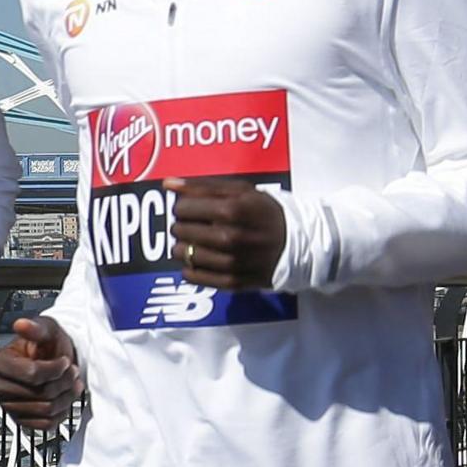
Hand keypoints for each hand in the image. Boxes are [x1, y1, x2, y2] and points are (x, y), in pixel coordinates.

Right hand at [0, 316, 82, 430]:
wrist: (54, 360)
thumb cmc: (48, 344)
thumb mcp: (46, 330)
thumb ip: (35, 328)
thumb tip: (21, 324)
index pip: (31, 374)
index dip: (54, 369)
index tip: (64, 361)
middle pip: (40, 394)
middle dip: (63, 383)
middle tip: (72, 372)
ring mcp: (9, 405)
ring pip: (45, 410)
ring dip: (66, 397)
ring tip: (71, 384)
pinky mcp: (21, 420)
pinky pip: (45, 425)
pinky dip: (61, 413)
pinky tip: (64, 398)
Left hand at [167, 176, 287, 290]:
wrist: (298, 243)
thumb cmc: (265, 212)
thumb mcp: (240, 191)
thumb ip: (202, 186)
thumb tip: (167, 184)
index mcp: (230, 211)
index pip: (181, 209)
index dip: (184, 207)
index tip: (193, 209)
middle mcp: (229, 238)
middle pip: (179, 230)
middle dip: (183, 226)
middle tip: (197, 226)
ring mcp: (231, 262)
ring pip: (183, 254)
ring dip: (184, 247)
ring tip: (198, 242)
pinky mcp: (232, 282)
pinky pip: (192, 277)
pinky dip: (190, 268)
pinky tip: (200, 260)